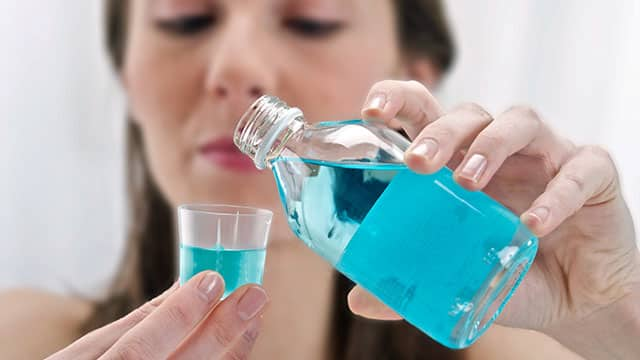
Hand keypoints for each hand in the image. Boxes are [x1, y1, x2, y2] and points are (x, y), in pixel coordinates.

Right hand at [47, 271, 267, 359]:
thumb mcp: (85, 353)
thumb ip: (137, 322)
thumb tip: (185, 283)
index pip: (140, 348)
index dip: (179, 315)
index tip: (212, 279)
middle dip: (220, 330)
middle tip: (253, 295)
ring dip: (232, 349)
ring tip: (255, 316)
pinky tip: (241, 344)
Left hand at [350, 80, 639, 357]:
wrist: (576, 300)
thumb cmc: (510, 272)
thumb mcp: (457, 276)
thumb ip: (413, 280)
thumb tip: (360, 300)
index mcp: (461, 161)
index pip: (427, 112)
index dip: (398, 100)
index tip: (371, 112)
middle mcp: (502, 150)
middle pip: (470, 114)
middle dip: (440, 131)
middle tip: (418, 164)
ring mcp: (548, 156)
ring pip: (520, 122)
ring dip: (492, 145)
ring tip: (469, 182)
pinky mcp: (594, 175)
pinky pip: (580, 170)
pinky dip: (557, 195)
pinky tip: (533, 225)